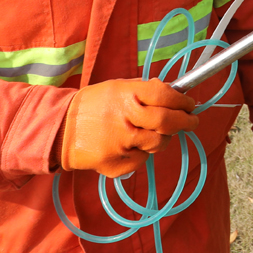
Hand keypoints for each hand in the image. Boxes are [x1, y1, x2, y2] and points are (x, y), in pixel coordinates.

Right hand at [58, 79, 198, 177]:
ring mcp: (121, 143)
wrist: (60, 130)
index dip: (183, 100)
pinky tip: (129, 145)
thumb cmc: (93, 106)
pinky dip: (141, 153)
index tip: (191, 104)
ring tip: (153, 133)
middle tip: (192, 121)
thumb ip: (144, 90)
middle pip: (167, 121)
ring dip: (163, 138)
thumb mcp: (117, 88)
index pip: (165, 95)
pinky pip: (141, 160)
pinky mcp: (116, 163)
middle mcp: (125, 118)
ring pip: (159, 143)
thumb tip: (175, 93)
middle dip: (186, 121)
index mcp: (126, 94)